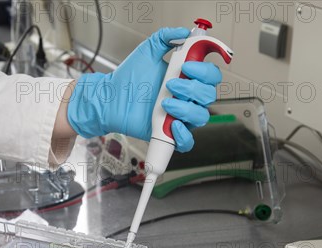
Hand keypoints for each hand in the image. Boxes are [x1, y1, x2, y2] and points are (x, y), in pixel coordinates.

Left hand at [67, 27, 222, 151]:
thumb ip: (165, 37)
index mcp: (187, 78)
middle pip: (209, 96)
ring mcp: (180, 116)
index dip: (205, 71)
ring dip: (186, 109)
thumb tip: (183, 32)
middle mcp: (187, 98)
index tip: (186, 67)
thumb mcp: (147, 51)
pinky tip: (172, 124)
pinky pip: (187, 141)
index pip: (211, 76)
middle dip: (192, 89)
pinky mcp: (170, 133)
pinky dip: (183, 134)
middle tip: (170, 84)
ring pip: (201, 117)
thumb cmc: (128, 77)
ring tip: (165, 103)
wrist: (111, 98)